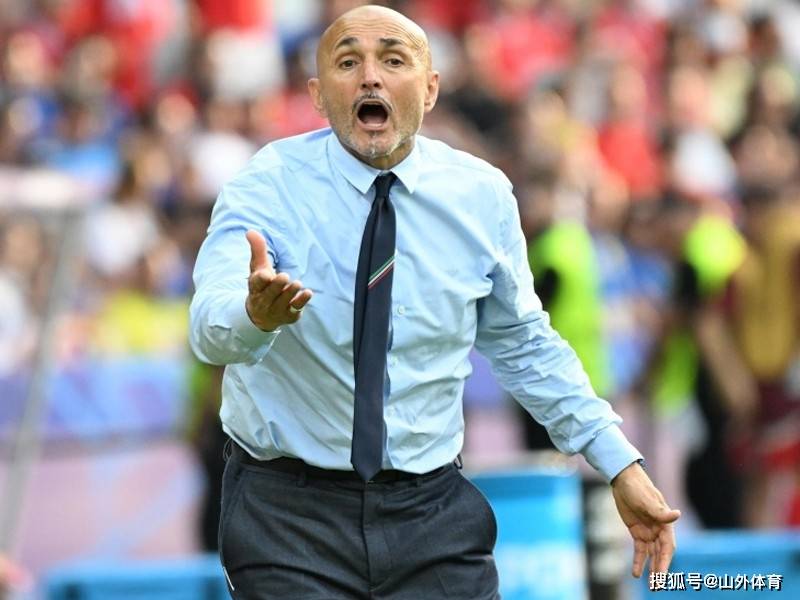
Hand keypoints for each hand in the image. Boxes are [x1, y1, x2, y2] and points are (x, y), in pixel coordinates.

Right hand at [245, 230, 312, 331]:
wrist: (261, 315)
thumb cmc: (261, 285)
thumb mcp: (258, 268)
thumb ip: (257, 250)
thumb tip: (251, 231)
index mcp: (255, 287)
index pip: (257, 283)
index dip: (261, 279)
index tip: (266, 274)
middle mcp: (264, 300)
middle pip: (271, 292)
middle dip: (278, 285)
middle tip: (284, 276)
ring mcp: (277, 309)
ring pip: (284, 301)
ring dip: (290, 292)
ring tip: (296, 283)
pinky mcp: (289, 315)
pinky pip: (296, 309)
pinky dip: (302, 301)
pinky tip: (308, 292)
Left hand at [611, 461, 680, 577]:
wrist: (624, 480)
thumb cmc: (639, 488)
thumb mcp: (647, 500)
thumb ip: (660, 511)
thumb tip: (677, 514)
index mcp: (665, 523)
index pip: (668, 546)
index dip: (666, 560)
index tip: (662, 573)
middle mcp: (659, 530)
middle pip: (661, 554)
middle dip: (660, 569)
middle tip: (657, 585)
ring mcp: (648, 532)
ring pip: (652, 555)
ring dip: (651, 569)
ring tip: (650, 585)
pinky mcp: (637, 532)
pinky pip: (639, 550)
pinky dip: (639, 562)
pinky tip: (636, 573)